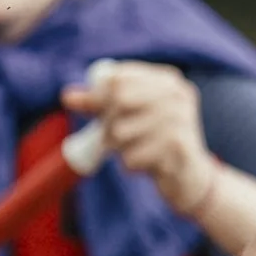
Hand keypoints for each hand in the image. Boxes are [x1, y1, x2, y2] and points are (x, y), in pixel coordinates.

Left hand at [65, 62, 217, 219]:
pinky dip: (129, 165)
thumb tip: (66, 95)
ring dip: (118, 147)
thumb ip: (99, 105)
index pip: (117, 78)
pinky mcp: (178, 149)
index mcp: (166, 80)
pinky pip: (132, 157)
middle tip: (109, 138)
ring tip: (131, 151)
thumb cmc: (153, 141)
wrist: (189, 177)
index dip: (97, 95)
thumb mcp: (128, 118)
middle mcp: (177, 95)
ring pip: (121, 132)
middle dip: (107, 122)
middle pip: (119, 100)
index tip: (93, 111)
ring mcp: (180, 120)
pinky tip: (144, 165)